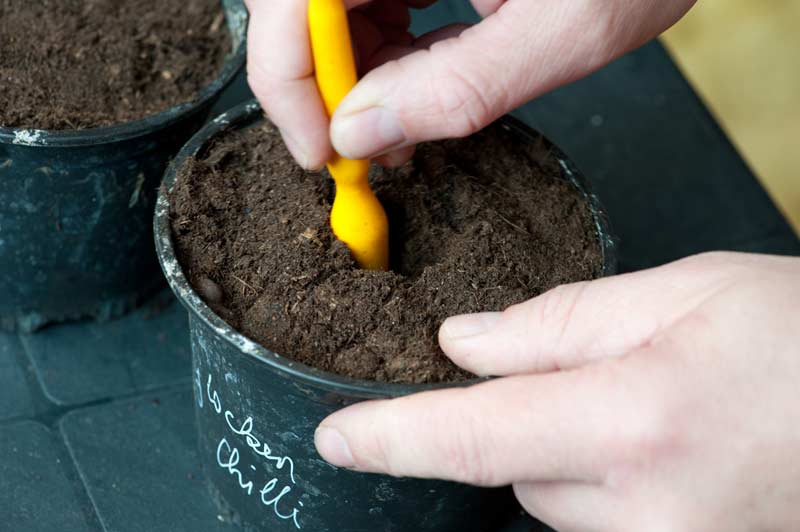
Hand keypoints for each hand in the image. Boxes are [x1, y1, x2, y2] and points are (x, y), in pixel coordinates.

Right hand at [244, 0, 695, 169]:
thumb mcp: (564, 28)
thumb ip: (458, 88)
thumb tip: (360, 137)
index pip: (289, 2)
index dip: (287, 84)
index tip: (323, 153)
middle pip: (299, 6)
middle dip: (323, 84)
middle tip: (362, 149)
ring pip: (328, 5)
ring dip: (352, 71)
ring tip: (400, 122)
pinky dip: (382, 46)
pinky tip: (416, 76)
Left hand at [314, 252, 799, 531]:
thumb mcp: (686, 294)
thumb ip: (560, 321)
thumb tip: (466, 343)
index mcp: (634, 423)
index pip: (471, 437)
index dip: (390, 438)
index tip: (337, 439)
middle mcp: (646, 512)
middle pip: (514, 469)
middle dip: (527, 418)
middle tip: (605, 375)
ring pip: (554, 500)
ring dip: (573, 452)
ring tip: (656, 410)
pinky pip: (602, 523)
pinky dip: (606, 482)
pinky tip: (665, 447)